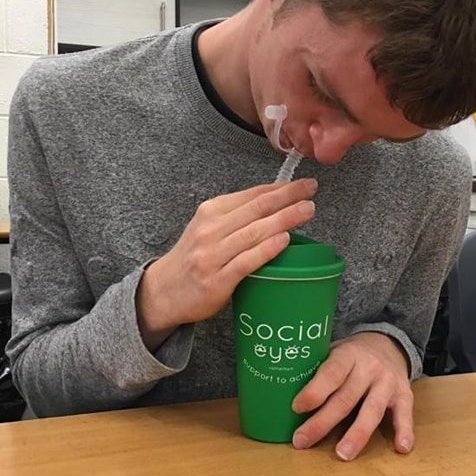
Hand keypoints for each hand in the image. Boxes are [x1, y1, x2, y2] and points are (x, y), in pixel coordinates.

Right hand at [136, 177, 317, 351]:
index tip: (303, 184)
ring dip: (285, 219)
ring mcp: (212, 255)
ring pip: (254, 232)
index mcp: (210, 212)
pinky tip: (285, 240)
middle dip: (288, 197)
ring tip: (307, 210)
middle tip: (311, 190)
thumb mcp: (208, 228)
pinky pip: (246, 262)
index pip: (251, 195)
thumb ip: (237, 216)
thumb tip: (276, 203)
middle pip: (256, 209)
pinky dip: (266, 249)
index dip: (280, 188)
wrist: (163, 291)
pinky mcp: (216, 280)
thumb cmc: (193, 257)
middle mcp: (211, 230)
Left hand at [290, 330, 414, 460]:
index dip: (314, 391)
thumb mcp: (332, 351)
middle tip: (302, 441)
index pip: (331, 373)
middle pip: (345, 398)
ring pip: (372, 411)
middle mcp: (369, 368)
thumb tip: (276, 393)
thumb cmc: (350, 356)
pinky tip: (401, 448)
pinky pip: (405, 415)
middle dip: (322, 422)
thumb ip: (315, 369)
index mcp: (348, 355)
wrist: (388, 344)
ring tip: (342, 454)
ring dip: (357, 434)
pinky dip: (404, 431)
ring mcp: (388, 382)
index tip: (296, 408)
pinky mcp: (405, 395)